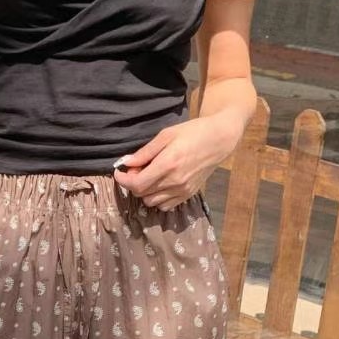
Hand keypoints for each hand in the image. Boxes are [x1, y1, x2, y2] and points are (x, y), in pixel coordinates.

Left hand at [112, 114, 240, 210]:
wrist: (219, 140)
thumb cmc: (192, 132)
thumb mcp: (166, 135)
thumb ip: (145, 152)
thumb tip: (127, 163)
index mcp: (167, 164)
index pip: (136, 184)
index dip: (123, 180)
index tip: (119, 172)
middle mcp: (174, 181)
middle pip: (142, 194)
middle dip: (133, 183)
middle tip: (137, 170)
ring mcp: (182, 190)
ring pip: (151, 202)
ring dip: (145, 192)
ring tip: (149, 177)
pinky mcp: (188, 194)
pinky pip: (165, 206)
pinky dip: (157, 198)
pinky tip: (160, 185)